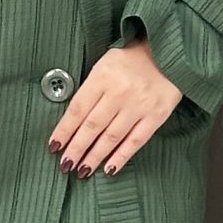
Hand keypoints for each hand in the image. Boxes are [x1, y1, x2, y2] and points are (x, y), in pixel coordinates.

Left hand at [46, 36, 181, 178]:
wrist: (168, 52)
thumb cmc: (131, 59)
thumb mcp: (104, 63)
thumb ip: (90, 88)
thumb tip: (72, 119)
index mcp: (103, 76)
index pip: (77, 109)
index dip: (64, 130)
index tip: (54, 146)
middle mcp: (119, 92)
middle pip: (92, 126)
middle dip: (76, 148)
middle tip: (65, 165)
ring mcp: (139, 105)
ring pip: (111, 137)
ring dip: (95, 157)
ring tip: (82, 170)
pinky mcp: (156, 115)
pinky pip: (135, 141)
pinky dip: (121, 157)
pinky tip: (109, 169)